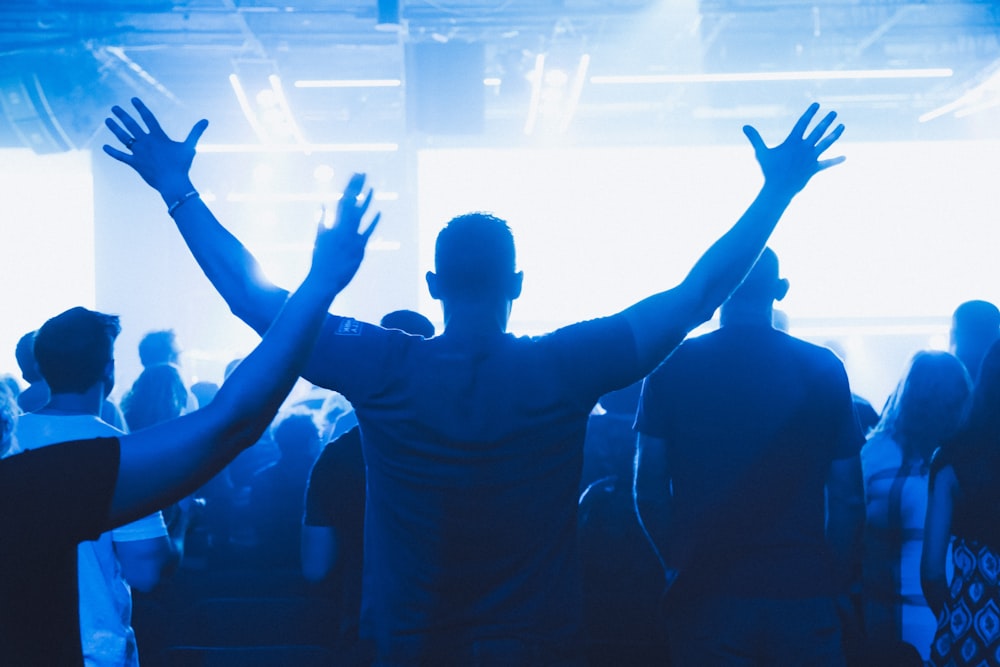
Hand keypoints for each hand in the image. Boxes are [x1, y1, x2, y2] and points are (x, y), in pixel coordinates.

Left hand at [102, 97, 207, 197]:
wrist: (173, 183)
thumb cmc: (182, 165)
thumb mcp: (190, 147)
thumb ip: (196, 132)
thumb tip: (206, 120)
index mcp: (158, 137)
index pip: (148, 118)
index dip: (140, 108)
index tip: (133, 99)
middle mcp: (146, 142)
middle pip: (131, 125)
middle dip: (122, 115)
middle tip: (114, 108)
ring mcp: (139, 153)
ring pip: (124, 138)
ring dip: (114, 128)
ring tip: (107, 120)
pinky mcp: (135, 164)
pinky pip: (121, 156)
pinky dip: (112, 152)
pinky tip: (104, 147)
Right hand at [308, 173, 380, 293]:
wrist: (323, 279)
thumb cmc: (320, 259)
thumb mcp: (318, 236)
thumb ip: (321, 220)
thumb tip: (321, 205)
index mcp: (333, 223)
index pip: (343, 199)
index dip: (351, 186)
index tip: (356, 175)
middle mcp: (341, 228)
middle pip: (350, 203)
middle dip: (356, 187)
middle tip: (362, 173)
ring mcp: (350, 237)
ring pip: (359, 215)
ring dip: (365, 200)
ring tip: (371, 188)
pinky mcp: (358, 248)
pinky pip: (367, 232)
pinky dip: (372, 222)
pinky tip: (378, 212)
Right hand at [743, 103, 844, 196]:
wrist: (778, 188)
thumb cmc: (769, 170)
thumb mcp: (761, 152)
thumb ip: (755, 138)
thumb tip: (745, 126)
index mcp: (793, 142)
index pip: (803, 123)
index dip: (810, 113)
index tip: (817, 105)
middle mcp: (804, 148)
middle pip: (818, 131)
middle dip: (827, 120)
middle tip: (834, 112)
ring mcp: (811, 158)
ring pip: (826, 143)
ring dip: (835, 134)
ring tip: (842, 126)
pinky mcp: (814, 168)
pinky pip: (826, 163)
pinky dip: (835, 161)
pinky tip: (844, 157)